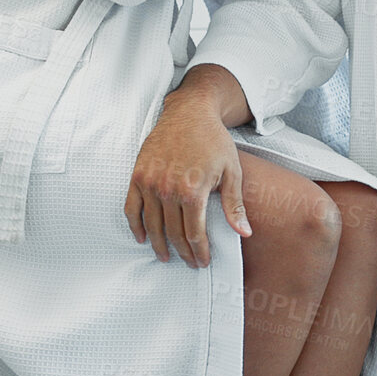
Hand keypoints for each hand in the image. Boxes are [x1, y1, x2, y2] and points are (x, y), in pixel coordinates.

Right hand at [124, 92, 248, 267]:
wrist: (189, 112)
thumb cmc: (214, 141)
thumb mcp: (232, 171)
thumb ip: (234, 205)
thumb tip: (245, 233)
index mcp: (193, 192)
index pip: (194, 234)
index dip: (199, 252)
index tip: (202, 262)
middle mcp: (168, 190)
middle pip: (173, 234)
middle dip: (182, 253)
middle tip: (188, 263)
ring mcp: (150, 183)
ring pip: (151, 225)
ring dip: (158, 245)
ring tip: (165, 257)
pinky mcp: (137, 175)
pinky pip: (131, 208)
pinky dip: (135, 226)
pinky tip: (142, 237)